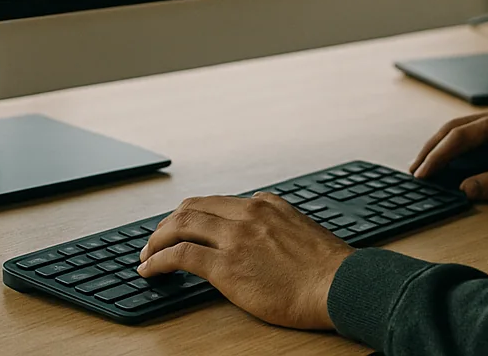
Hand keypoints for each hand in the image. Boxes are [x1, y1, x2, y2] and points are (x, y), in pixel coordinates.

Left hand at [137, 193, 352, 330]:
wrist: (341, 285)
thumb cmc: (327, 267)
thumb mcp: (302, 226)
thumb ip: (277, 216)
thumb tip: (261, 208)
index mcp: (265, 205)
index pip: (214, 202)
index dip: (190, 215)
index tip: (179, 228)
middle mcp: (247, 215)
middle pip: (191, 208)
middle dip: (167, 224)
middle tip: (155, 241)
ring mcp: (236, 239)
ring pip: (181, 226)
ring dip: (156, 241)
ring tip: (146, 256)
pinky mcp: (227, 267)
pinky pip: (180, 255)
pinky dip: (158, 261)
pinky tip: (150, 270)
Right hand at [411, 104, 487, 202]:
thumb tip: (465, 189)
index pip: (459, 138)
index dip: (436, 157)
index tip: (420, 174)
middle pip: (456, 128)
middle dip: (432, 148)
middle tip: (414, 170)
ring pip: (466, 129)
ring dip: (445, 146)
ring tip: (427, 166)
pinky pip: (479, 134)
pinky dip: (461, 146)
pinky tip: (455, 161)